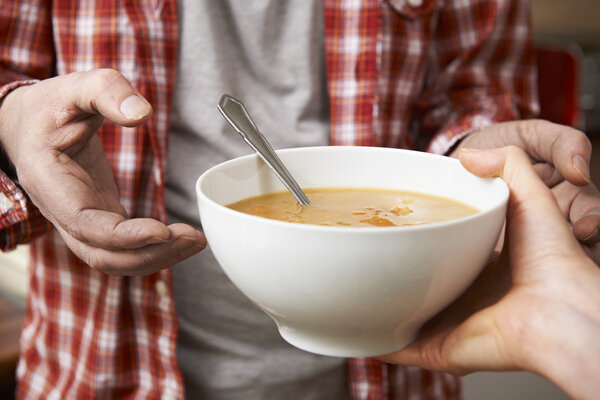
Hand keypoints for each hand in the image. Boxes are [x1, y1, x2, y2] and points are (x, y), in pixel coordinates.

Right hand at [0, 69, 205, 274]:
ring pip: (115, 258)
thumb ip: (106, 92)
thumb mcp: (75, 87)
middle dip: (149, 254)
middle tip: (191, 238)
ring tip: (194, 242)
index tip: (162, 231)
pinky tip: (182, 238)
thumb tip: (142, 113)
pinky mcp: (100, 216)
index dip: (124, 236)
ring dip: (156, 257)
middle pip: (103, 255)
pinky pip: (125, 246)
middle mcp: (62, 212)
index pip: (85, 224)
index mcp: (50, 182)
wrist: (28, 125)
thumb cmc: (49, 107)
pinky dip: (153, 247)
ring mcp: (81, 220)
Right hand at [381, 146, 599, 399]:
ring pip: (406, 315)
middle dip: (396, 271)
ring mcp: (452, 325)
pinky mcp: (440, 349)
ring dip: (381, 304)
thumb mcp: (532, 196)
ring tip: (351, 287)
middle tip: (368, 250)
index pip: (446, 250)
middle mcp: (468, 298)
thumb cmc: (553, 259)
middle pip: (421, 283)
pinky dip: (376, 342)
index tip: (401, 220)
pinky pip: (400, 348)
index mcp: (485, 267)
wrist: (560, 310)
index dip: (425, 235)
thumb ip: (507, 164)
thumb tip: (468, 153)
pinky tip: (356, 329)